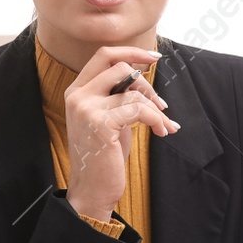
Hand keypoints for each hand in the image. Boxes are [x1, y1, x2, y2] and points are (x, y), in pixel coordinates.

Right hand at [64, 46, 179, 219]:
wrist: (92, 190)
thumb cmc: (105, 156)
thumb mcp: (109, 119)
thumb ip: (117, 96)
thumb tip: (143, 74)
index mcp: (77, 91)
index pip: (103, 55)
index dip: (131, 51)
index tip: (154, 57)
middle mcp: (78, 95)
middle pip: (119, 66)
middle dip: (146, 83)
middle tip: (161, 104)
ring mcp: (86, 107)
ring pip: (133, 90)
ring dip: (156, 108)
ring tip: (165, 125)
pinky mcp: (100, 122)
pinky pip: (139, 109)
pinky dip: (157, 119)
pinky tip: (162, 131)